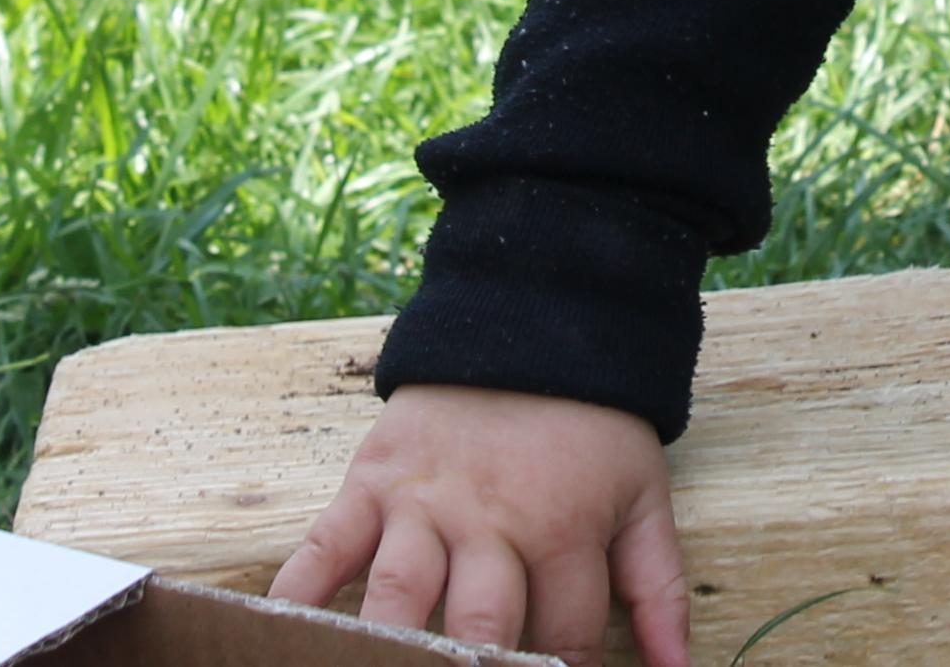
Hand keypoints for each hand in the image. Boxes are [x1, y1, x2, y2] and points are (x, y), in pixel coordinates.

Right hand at [269, 383, 690, 666]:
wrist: (530, 316)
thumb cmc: (592, 426)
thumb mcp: (644, 498)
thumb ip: (660, 590)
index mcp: (563, 531)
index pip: (564, 642)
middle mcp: (489, 524)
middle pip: (479, 629)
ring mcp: (422, 504)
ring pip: (399, 596)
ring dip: (390, 650)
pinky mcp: (369, 481)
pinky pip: (324, 547)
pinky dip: (299, 595)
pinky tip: (289, 635)